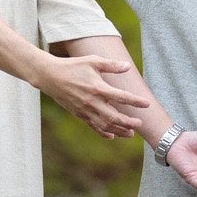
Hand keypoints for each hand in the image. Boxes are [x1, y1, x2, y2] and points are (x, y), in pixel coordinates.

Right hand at [34, 53, 148, 138]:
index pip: (121, 97)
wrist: (49, 76)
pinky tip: (112, 136)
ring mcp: (84, 110)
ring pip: (104, 125)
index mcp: (98, 88)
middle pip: (114, 117)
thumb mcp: (92, 61)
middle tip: (140, 124)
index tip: (146, 104)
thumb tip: (127, 66)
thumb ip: (111, 65)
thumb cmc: (72, 66)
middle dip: (128, 122)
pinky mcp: (79, 114)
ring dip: (119, 130)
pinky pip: (93, 126)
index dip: (135, 102)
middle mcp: (92, 102)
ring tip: (131, 133)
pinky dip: (103, 132)